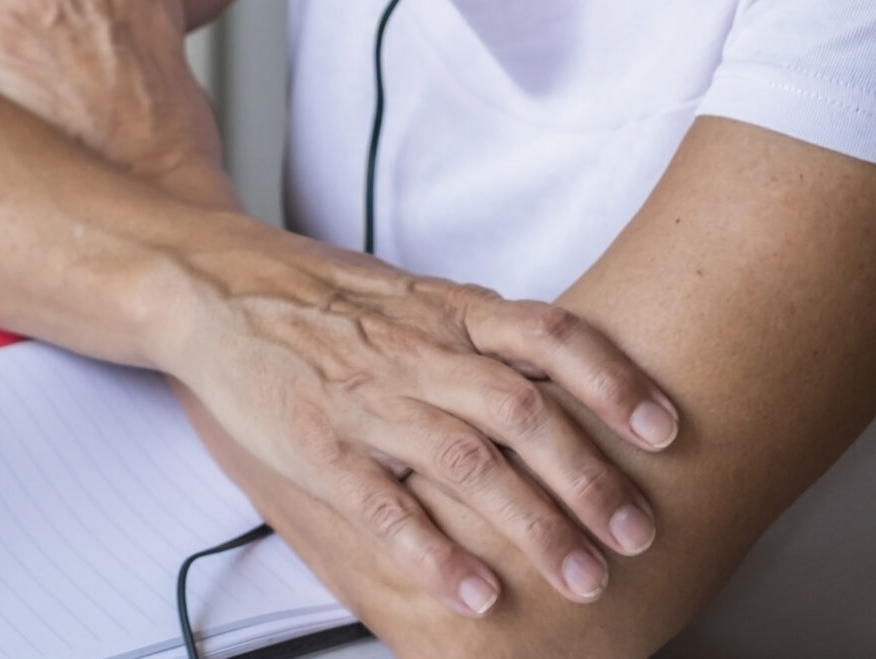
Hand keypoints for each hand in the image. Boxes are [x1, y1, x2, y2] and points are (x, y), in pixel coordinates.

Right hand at [158, 228, 678, 618]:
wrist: (209, 285)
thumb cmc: (315, 294)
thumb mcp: (408, 292)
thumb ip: (478, 327)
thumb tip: (562, 359)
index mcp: (443, 312)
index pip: (547, 337)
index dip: (612, 381)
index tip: (666, 427)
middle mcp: (414, 353)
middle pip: (521, 412)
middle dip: (588, 477)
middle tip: (637, 532)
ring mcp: (364, 399)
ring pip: (464, 462)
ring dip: (532, 523)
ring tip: (581, 577)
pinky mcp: (314, 444)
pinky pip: (381, 504)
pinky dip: (432, 550)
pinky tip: (473, 591)